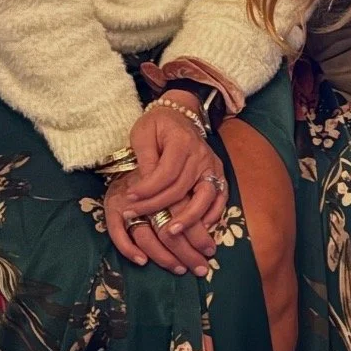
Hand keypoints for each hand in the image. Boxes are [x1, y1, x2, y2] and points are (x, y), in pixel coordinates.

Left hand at [102, 100, 225, 275]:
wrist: (180, 117)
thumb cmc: (157, 126)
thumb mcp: (143, 134)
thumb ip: (145, 159)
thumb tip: (143, 188)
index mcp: (182, 142)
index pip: (165, 173)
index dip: (147, 189)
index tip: (129, 199)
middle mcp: (201, 155)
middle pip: (182, 188)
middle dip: (158, 207)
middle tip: (136, 217)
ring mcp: (213, 166)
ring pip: (206, 197)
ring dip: (190, 218)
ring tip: (172, 233)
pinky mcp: (218, 175)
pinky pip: (220, 198)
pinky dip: (212, 215)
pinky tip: (199, 228)